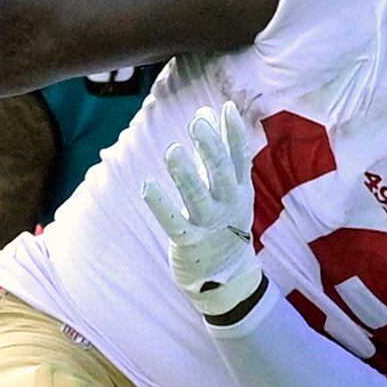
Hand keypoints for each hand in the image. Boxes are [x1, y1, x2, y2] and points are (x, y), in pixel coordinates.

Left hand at [138, 101, 266, 320]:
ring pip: (197, 196)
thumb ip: (217, 150)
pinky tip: (146, 186)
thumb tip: (207, 111)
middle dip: (209, 147)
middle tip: (196, 123)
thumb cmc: (223, 223)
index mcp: (239, 190)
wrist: (227, 277)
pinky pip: (173, 221)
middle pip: (220, 173)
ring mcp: (209, 224)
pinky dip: (160, 205)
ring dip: (185, 174)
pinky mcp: (188, 241)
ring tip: (172, 150)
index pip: (239, 157)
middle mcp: (227, 205)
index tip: (227, 108)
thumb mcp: (228, 187)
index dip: (234, 133)